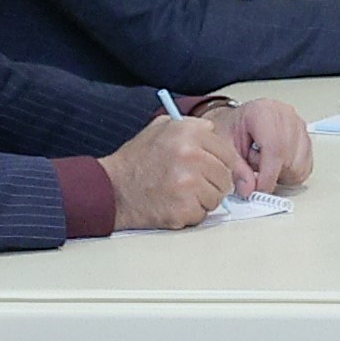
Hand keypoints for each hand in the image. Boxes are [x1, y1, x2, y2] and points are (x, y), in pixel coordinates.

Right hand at [98, 110, 234, 231]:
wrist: (112, 189)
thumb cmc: (136, 161)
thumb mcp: (160, 129)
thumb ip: (191, 126)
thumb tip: (214, 131)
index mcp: (189, 133)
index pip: (228, 153)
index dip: (219, 163)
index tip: (208, 169)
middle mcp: (191, 155)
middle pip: (225, 176)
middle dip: (212, 182)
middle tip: (191, 184)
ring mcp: (188, 184)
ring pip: (217, 197)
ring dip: (202, 199)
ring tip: (180, 193)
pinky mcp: (184, 208)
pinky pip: (203, 214)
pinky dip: (191, 213)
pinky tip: (173, 204)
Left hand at [217, 99, 314, 191]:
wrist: (240, 119)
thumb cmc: (232, 127)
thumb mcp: (224, 145)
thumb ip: (236, 168)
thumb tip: (248, 189)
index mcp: (263, 112)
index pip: (275, 148)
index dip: (268, 174)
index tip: (257, 189)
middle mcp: (286, 116)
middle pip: (289, 159)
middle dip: (270, 173)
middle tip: (252, 166)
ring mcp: (300, 126)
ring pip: (299, 166)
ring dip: (280, 173)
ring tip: (264, 161)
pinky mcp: (307, 138)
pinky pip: (305, 168)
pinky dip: (290, 174)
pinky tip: (276, 164)